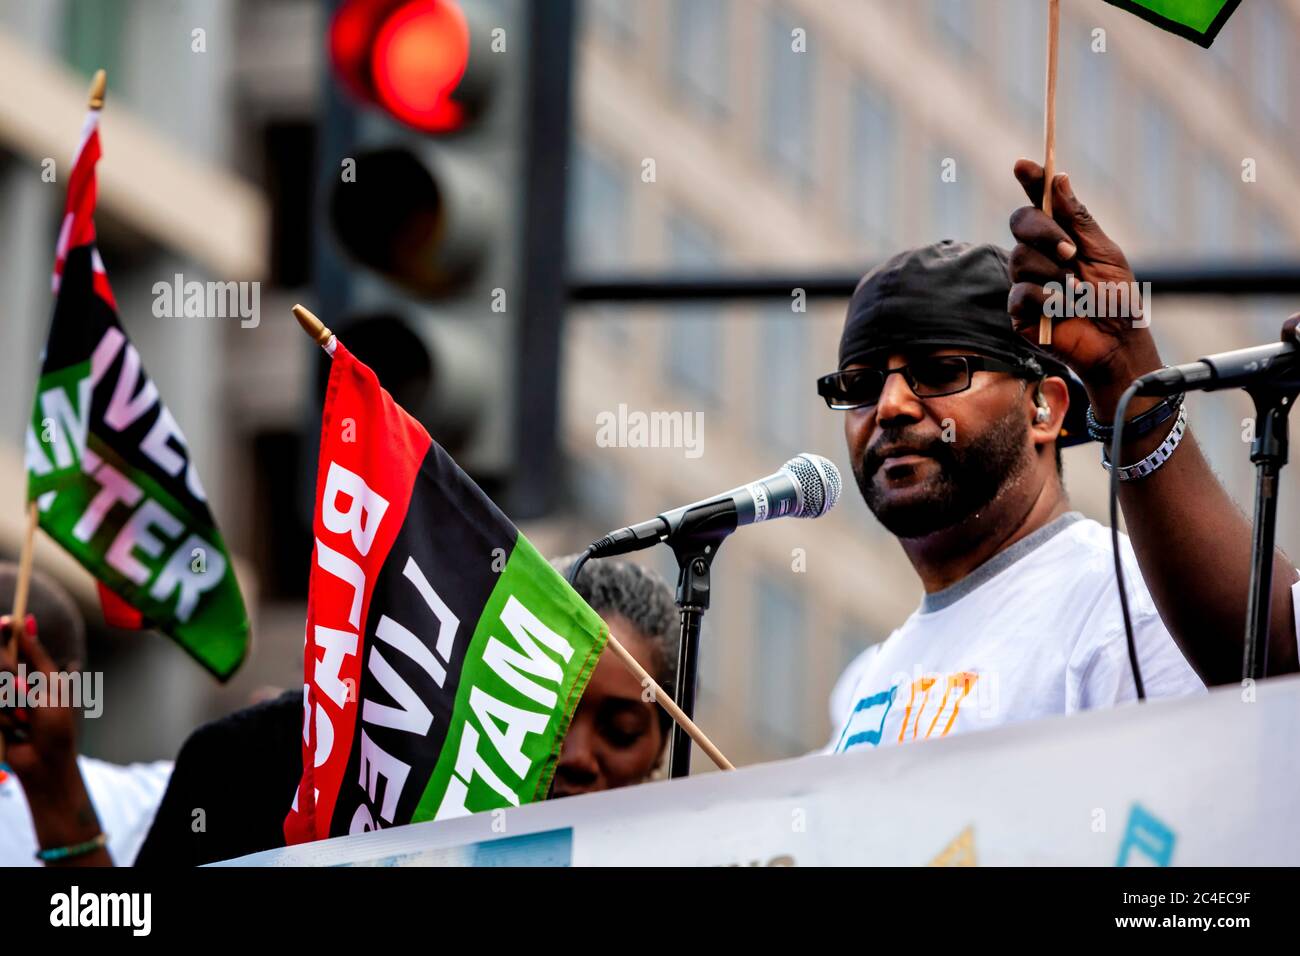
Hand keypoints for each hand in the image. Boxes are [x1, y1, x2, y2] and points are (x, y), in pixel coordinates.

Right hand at [1, 614, 108, 864]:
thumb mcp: (50, 688)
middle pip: (0, 664)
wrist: (44, 764)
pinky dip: (4, 720)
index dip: (3, 631)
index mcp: (27, 672)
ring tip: (24, 721)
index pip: (10, 644)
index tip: (3, 622)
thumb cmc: (56, 726)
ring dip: (11, 705)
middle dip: (11, 681)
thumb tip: (26, 621)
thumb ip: (34, 656)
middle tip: (24, 693)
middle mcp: (8, 683)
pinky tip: (14, 730)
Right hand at [1008, 160, 1162, 412]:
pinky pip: (1020, 292)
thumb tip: (1059, 179)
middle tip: (1072, 251)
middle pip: (1021, 223)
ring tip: (1077, 291)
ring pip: (1020, 258)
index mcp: (1061, 236)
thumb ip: (1078, 219)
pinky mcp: (1019, 310)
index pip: (1039, 202)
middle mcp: (1039, 255)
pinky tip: (1062, 308)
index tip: (1023, 165)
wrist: (1116, 343)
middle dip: (1044, 232)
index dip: (1030, 181)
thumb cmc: (1116, 299)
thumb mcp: (1104, 252)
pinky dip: (1045, 298)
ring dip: (1053, 273)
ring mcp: (1027, 281)